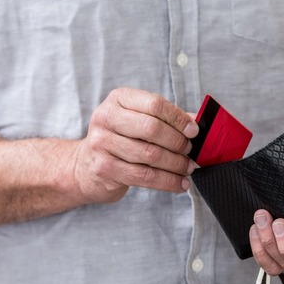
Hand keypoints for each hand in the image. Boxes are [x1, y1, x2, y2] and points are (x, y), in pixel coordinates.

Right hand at [72, 88, 198, 203]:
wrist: (85, 166)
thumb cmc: (119, 139)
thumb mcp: (137, 120)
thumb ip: (165, 119)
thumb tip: (198, 123)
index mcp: (118, 99)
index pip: (154, 105)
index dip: (178, 119)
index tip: (194, 131)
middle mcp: (106, 117)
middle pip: (152, 129)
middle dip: (177, 142)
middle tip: (190, 151)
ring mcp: (102, 143)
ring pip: (150, 155)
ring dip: (175, 164)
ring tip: (187, 168)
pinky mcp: (104, 168)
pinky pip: (144, 176)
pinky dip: (167, 181)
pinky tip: (179, 184)